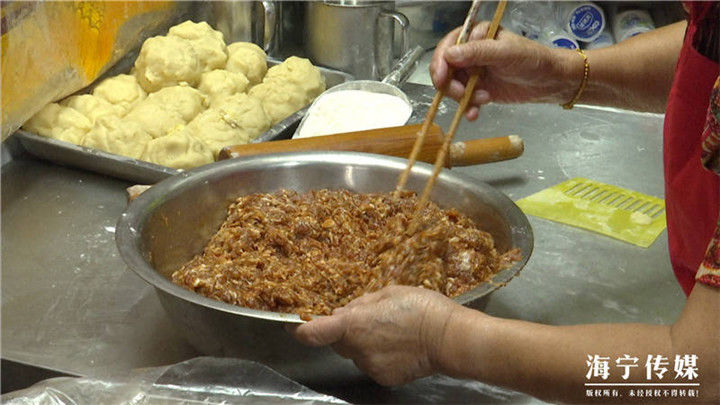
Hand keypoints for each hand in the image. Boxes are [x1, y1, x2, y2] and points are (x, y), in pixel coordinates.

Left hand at [288, 285, 460, 385]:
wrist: (449, 337)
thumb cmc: (421, 307)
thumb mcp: (388, 292)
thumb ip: (363, 303)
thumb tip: (348, 311)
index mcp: (354, 324)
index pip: (313, 332)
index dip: (298, 328)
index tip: (292, 323)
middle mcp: (357, 349)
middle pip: (338, 341)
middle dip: (345, 331)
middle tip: (367, 319)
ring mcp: (370, 366)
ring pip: (356, 354)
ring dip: (365, 343)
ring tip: (391, 331)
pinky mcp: (384, 378)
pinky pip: (372, 364)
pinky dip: (379, 355)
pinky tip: (399, 346)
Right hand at [430, 22, 579, 119]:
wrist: (550, 81)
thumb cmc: (532, 60)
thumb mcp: (505, 53)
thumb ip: (478, 52)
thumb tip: (450, 55)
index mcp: (476, 35)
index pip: (448, 46)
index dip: (440, 63)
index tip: (441, 78)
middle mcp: (471, 53)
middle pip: (445, 69)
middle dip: (451, 85)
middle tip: (463, 95)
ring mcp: (474, 72)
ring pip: (453, 87)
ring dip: (463, 97)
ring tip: (484, 99)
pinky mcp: (479, 89)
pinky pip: (464, 100)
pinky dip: (467, 108)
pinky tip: (474, 114)